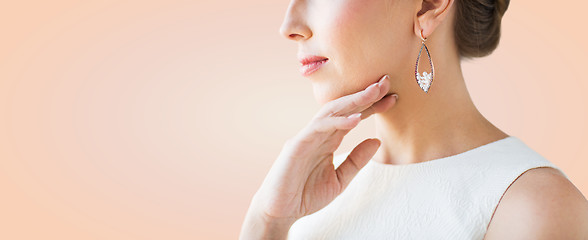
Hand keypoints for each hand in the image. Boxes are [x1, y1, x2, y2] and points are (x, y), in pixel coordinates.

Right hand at [250, 74, 396, 224]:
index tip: (393, 98)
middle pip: (344, 108)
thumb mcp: (340, 179)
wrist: (280, 212)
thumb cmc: (306, 195)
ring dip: (353, 100)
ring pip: (331, 111)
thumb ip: (356, 160)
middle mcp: (318, 133)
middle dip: (365, 95)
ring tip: (374, 92)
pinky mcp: (297, 145)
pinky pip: (318, 127)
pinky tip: (356, 119)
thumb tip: (377, 140)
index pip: (352, 117)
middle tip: (386, 82)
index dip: (372, 107)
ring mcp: (306, 137)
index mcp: (328, 140)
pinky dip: (337, 122)